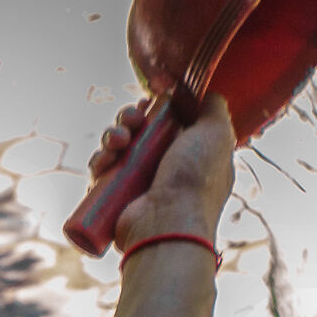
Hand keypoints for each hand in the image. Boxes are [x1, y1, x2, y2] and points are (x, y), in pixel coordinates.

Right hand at [99, 93, 237, 247]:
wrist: (168, 223)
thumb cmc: (195, 179)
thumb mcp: (217, 133)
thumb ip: (214, 107)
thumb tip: (204, 93)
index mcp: (190, 153)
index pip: (167, 122)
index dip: (155, 108)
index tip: (149, 101)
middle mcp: (165, 169)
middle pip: (139, 131)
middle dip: (130, 119)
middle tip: (132, 120)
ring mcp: (139, 186)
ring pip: (118, 149)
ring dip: (113, 136)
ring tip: (117, 142)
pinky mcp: (116, 201)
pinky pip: (101, 174)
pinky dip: (99, 162)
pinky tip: (103, 162)